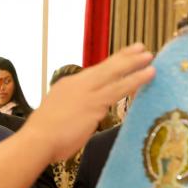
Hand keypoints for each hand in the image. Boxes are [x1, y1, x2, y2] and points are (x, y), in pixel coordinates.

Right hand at [25, 44, 153, 161]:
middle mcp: (77, 84)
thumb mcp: (56, 116)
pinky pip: (120, 87)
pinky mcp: (95, 102)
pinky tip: (149, 74)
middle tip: (140, 47)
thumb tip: (82, 117)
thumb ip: (71, 112)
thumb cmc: (44, 137)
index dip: (110, 65)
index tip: (121, 58)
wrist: (38, 140)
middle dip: (124, 57)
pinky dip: (136, 79)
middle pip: (105, 67)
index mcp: (66, 86)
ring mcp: (87, 92)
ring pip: (115, 73)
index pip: (93, 73)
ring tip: (150, 57)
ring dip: (134, 64)